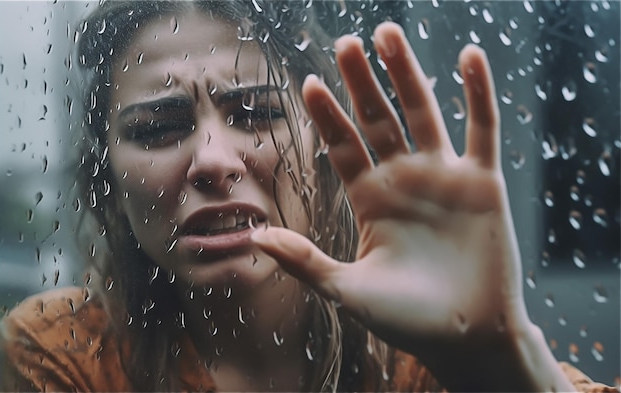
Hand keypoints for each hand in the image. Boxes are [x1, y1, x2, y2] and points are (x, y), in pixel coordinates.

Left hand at [252, 22, 573, 390]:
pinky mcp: (484, 183)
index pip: (344, 147)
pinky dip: (478, 92)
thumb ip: (305, 261)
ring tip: (388, 35)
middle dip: (362, 82)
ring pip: (423, 113)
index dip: (328, 116)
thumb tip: (255, 236)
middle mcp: (404, 180)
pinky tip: (468, 56)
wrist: (467, 339)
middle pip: (379, 119)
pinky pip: (481, 129)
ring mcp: (444, 177)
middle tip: (345, 43)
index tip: (309, 84)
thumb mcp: (348, 292)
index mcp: (371, 200)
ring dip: (407, 73)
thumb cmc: (407, 321)